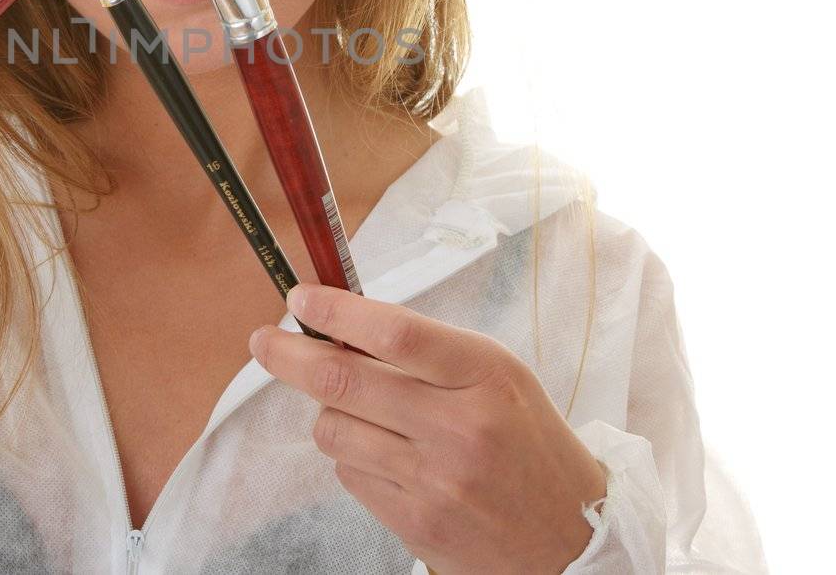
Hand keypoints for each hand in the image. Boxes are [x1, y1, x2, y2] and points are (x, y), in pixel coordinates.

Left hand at [247, 283, 607, 574]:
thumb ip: (426, 352)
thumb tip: (340, 325)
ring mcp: (435, 480)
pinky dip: (354, 457)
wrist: (571, 538)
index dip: (336, 311)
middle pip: (344, 381)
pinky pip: (349, 474)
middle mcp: (459, 427)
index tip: (300, 297)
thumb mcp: (497, 377)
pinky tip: (387, 457)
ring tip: (363, 414)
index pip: (395, 333)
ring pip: (334, 429)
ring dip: (330, 413)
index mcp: (486, 375)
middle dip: (290, 356)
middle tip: (264, 341)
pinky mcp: (416, 522)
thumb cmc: (528, 442)